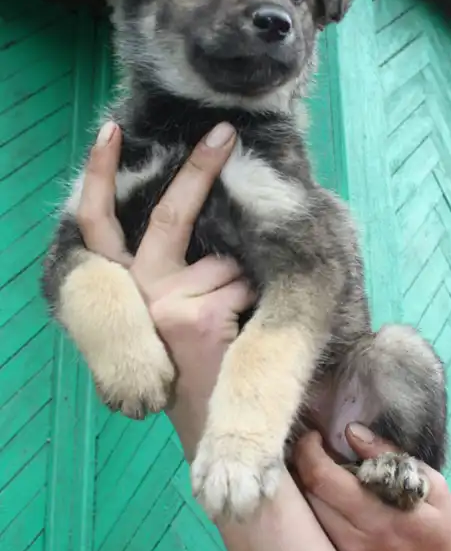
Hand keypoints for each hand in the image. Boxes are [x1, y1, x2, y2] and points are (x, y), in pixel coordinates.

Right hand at [76, 120, 254, 458]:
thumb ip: (175, 265)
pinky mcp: (195, 311)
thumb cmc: (188, 357)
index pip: (99, 220)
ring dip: (239, 281)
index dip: (102, 173)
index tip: (110, 131)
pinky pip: (243, 281)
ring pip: (224, 259)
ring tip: (228, 323)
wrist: (201, 418)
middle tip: (224, 132)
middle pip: (168, 214)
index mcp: (124, 282)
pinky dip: (252, 298)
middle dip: (199, 169)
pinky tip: (235, 332)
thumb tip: (210, 219)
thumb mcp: (168, 306)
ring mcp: (163, 299)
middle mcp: (136, 287)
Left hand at [294, 424, 450, 550]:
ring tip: (323, 461)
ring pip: (306, 506)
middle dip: (304, 461)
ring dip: (307, 478)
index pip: (322, 479)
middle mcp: (352, 534)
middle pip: (306, 491)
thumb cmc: (440, 529)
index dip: (309, 450)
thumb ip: (391, 456)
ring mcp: (343, 546)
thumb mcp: (433, 487)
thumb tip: (352, 431)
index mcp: (376, 516)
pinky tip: (330, 485)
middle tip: (317, 443)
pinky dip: (315, 496)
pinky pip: (315, 518)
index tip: (316, 434)